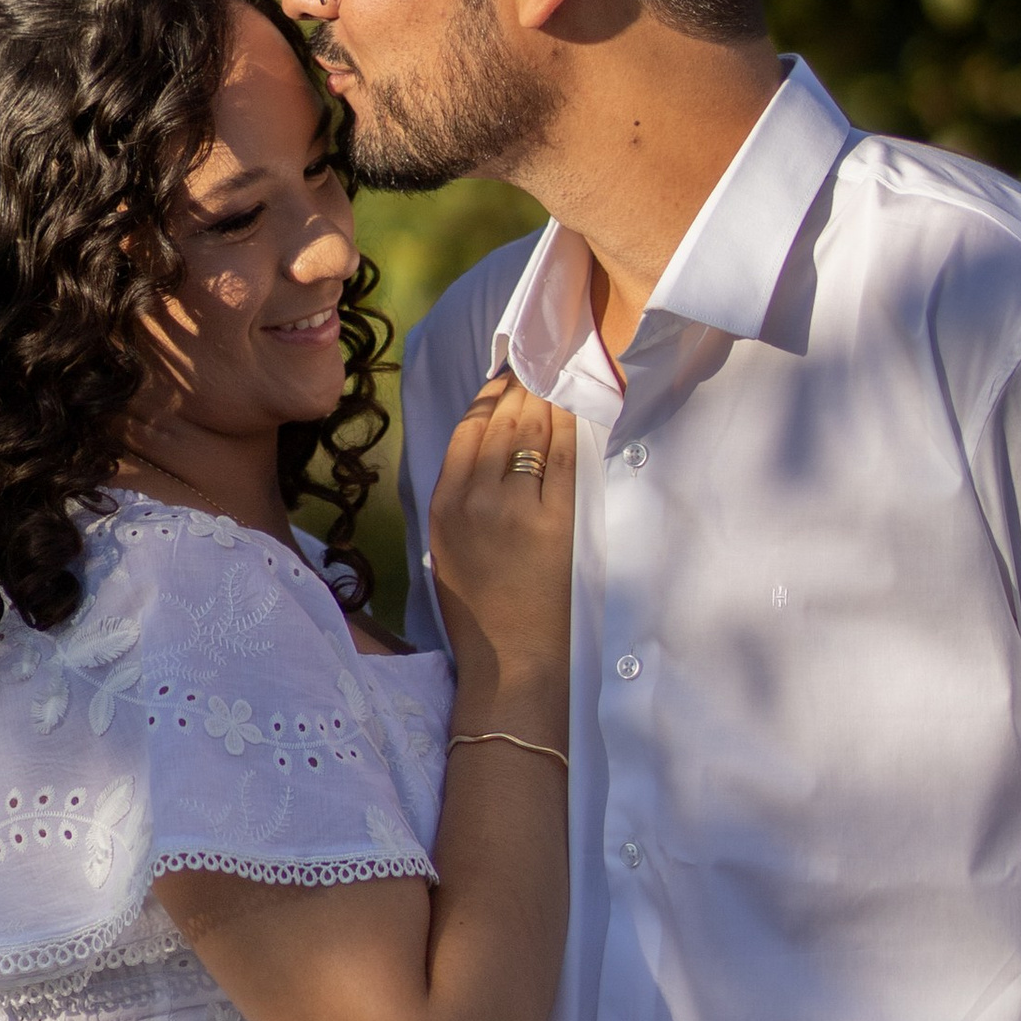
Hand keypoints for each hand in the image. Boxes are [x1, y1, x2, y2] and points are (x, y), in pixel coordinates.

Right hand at [428, 372, 575, 713]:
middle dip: (522, 386)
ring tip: (558, 376)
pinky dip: (570, 426)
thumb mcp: (446, 545)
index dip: (491, 395)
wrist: (513, 659)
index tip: (508, 375)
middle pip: (501, 422)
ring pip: (532, 432)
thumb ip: (461, 492)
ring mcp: (517, 508)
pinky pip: (563, 456)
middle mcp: (476, 499)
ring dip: (546, 398)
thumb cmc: (480, 606)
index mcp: (444, 504)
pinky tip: (576, 408)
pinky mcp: (557, 519)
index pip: (467, 429)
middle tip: (541, 362)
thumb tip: (489, 438)